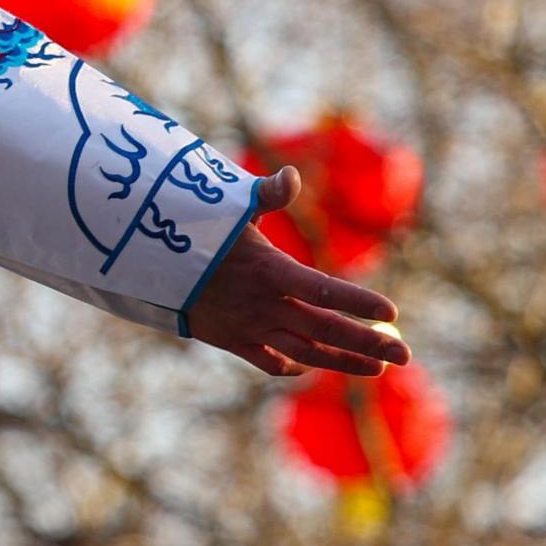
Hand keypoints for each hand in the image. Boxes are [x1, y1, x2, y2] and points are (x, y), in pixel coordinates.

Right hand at [186, 168, 407, 376]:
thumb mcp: (226, 207)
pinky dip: (296, 365)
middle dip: (369, 344)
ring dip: (345, 362)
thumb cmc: (188, 229)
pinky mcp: (231, 341)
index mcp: (268, 271)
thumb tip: (292, 176)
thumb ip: (266, 193)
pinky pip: (271, 361)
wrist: (139, 267)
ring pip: (306, 353)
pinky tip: (313, 366)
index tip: (393, 314)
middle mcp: (263, 306)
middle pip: (326, 331)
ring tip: (378, 369)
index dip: (359, 302)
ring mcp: (248, 329)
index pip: (324, 290)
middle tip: (406, 355)